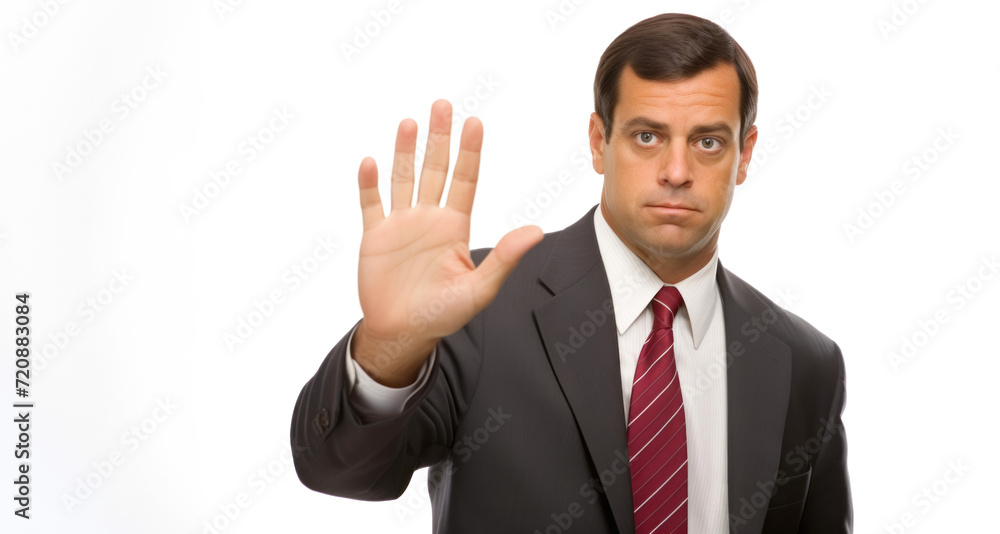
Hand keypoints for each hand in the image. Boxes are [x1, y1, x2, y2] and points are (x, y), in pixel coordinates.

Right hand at [352, 100, 543, 385]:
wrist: (402, 333)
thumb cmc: (443, 314)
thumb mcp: (478, 289)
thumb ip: (504, 258)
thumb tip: (536, 231)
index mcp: (455, 226)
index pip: (464, 180)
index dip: (469, 151)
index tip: (474, 122)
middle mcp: (429, 218)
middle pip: (435, 169)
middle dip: (439, 137)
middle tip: (442, 104)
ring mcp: (401, 225)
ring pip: (404, 178)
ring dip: (405, 151)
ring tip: (409, 122)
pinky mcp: (375, 236)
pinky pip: (371, 204)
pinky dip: (369, 184)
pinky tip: (371, 162)